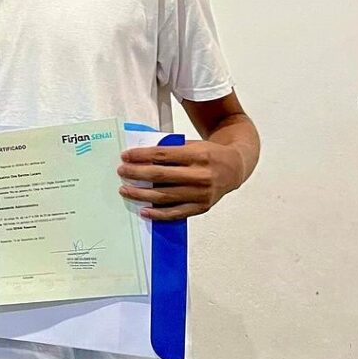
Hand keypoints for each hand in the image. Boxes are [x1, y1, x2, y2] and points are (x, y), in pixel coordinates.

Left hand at [117, 140, 245, 219]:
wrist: (235, 167)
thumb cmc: (208, 154)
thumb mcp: (192, 145)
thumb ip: (170, 151)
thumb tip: (139, 158)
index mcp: (197, 155)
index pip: (161, 156)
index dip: (141, 156)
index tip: (125, 156)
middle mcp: (200, 175)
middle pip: (160, 176)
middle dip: (136, 174)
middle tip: (121, 172)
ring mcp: (201, 194)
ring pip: (164, 196)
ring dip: (141, 194)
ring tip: (125, 190)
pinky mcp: (202, 207)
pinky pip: (175, 213)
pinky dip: (157, 213)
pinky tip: (143, 210)